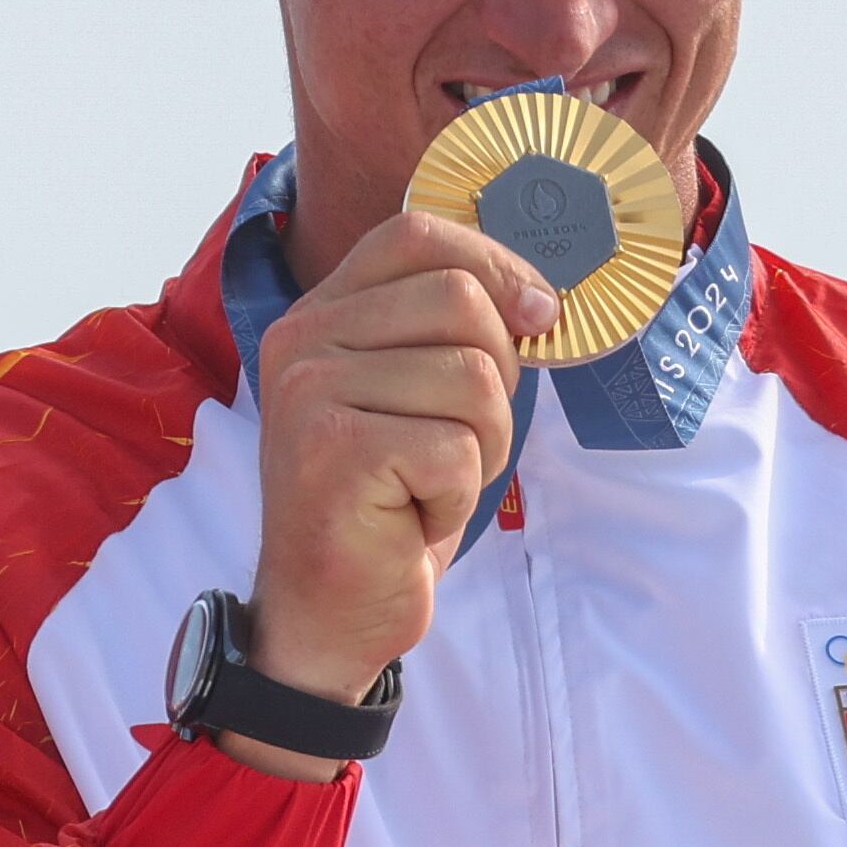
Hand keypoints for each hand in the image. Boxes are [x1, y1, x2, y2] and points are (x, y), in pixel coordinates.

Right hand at [236, 212, 559, 780]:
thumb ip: (451, 333)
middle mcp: (301, 341)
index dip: (495, 265)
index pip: (416, 234)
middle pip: (459, 299)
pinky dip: (458, 495)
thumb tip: (545, 299)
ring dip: (481, 448)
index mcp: (318, 315)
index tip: (537, 318)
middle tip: (457, 442)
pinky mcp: (334, 451)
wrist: (328, 612)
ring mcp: (309, 393)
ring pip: (472, 378)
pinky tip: (413, 517)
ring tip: (429, 485)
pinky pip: (458, 447)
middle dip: (497, 379)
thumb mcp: (417, 396)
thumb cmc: (384, 505)